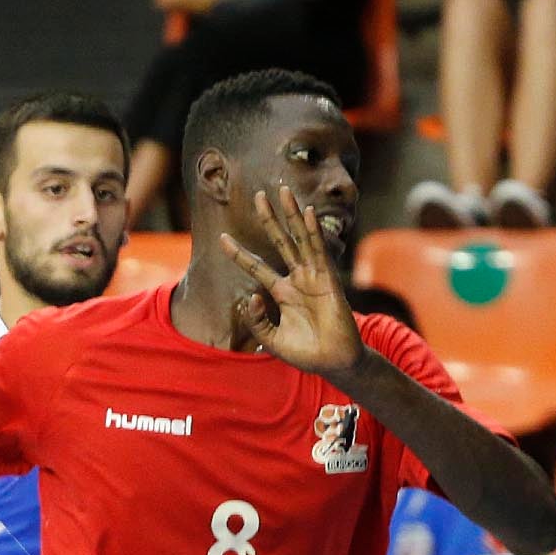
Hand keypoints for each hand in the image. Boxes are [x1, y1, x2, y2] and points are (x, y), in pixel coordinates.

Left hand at [220, 186, 361, 377]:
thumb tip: (251, 298)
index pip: (256, 266)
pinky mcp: (328, 281)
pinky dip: (314, 233)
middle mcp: (297, 280)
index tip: (222, 238)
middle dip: (269, 218)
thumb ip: (257, 321)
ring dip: (292, 215)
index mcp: (282, 293)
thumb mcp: (272, 340)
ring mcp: (313, 277)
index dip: (239, 253)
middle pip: (280, 242)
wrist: (334, 362)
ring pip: (300, 239)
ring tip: (283, 192)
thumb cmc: (306, 354)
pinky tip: (307, 214)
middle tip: (258, 194)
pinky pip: (319, 252)